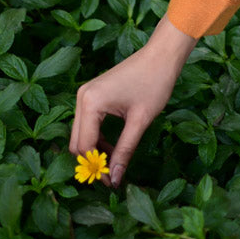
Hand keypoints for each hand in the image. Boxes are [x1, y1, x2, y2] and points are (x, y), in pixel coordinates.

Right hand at [69, 15, 196, 186]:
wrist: (162, 55)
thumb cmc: (155, 83)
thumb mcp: (140, 121)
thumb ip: (125, 150)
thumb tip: (115, 179)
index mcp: (91, 103)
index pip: (84, 146)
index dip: (96, 168)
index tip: (111, 183)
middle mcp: (82, 97)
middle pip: (77, 141)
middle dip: (91, 161)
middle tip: (111, 177)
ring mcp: (85, 94)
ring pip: (81, 133)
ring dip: (94, 150)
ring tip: (114, 163)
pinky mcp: (92, 94)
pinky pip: (88, 123)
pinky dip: (97, 137)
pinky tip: (112, 147)